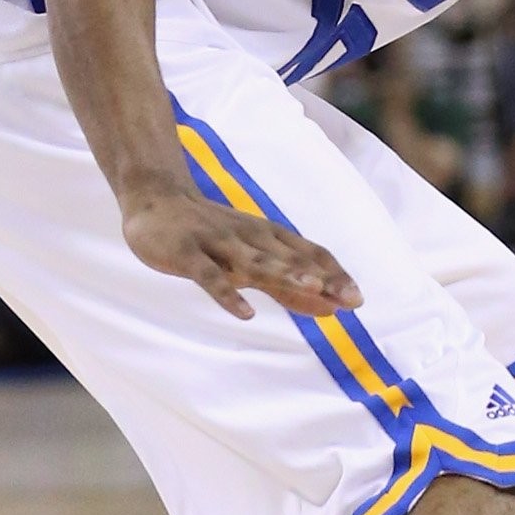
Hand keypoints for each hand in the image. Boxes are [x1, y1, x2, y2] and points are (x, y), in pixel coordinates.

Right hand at [123, 185, 360, 319]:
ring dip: (287, 275)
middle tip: (350, 300)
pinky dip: (228, 294)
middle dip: (324, 279)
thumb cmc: (214, 235)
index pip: (311, 255)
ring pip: (257, 262)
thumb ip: (288, 286)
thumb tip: (328, 308)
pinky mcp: (188, 253)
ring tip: (314, 290)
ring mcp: (220, 244)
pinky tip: (245, 313)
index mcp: (270, 237)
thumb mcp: (253, 259)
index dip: (336, 276)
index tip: (357, 300)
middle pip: (293, 259)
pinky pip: (210, 276)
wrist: (157, 201)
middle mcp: (251, 238)